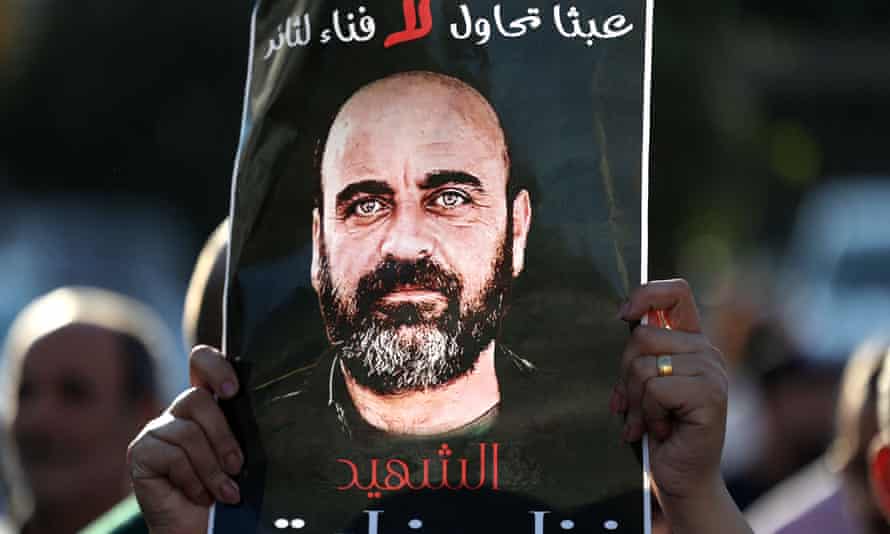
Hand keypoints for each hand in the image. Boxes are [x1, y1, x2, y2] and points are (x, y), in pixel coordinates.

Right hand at [127, 346, 241, 533]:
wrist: (201, 528)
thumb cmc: (227, 490)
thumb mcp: (240, 455)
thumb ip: (242, 428)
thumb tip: (267, 410)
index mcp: (205, 405)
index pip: (201, 361)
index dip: (215, 366)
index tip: (234, 390)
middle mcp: (178, 412)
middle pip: (198, 398)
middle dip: (223, 436)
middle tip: (237, 466)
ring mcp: (156, 430)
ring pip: (188, 432)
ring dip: (212, 468)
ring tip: (224, 492)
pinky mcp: (140, 452)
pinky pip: (172, 456)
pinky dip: (192, 480)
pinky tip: (198, 495)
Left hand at [612, 279, 737, 531]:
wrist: (681, 476)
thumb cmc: (659, 429)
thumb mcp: (643, 383)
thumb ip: (640, 353)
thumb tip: (624, 316)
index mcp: (690, 342)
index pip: (676, 292)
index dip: (646, 294)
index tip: (623, 315)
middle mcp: (705, 351)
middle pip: (642, 336)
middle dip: (625, 374)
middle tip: (633, 404)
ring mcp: (711, 372)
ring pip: (644, 365)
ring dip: (636, 400)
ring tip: (648, 421)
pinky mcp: (709, 394)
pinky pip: (655, 388)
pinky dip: (648, 413)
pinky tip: (660, 429)